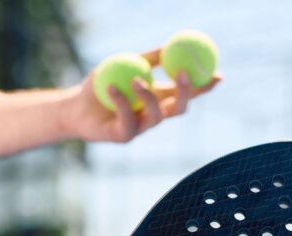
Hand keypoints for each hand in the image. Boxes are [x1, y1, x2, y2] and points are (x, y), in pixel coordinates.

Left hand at [62, 48, 220, 142]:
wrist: (74, 107)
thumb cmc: (101, 84)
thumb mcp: (125, 63)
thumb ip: (148, 57)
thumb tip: (170, 44)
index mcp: (159, 98)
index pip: (187, 94)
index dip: (204, 86)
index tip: (217, 74)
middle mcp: (154, 115)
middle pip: (179, 109)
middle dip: (185, 93)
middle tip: (182, 73)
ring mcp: (140, 128)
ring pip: (156, 116)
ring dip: (148, 96)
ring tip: (135, 80)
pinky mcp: (123, 136)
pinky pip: (127, 119)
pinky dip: (120, 101)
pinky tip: (111, 87)